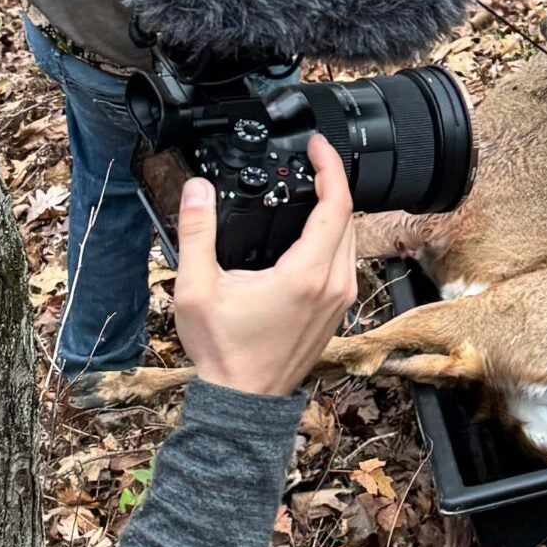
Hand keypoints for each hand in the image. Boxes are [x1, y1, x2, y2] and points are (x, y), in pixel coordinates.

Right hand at [171, 136, 358, 398]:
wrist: (243, 402)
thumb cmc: (223, 352)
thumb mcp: (196, 289)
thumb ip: (196, 234)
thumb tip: (197, 190)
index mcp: (306, 274)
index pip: (336, 204)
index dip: (331, 166)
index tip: (316, 145)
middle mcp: (333, 285)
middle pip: (348, 217)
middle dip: (333, 182)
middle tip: (311, 159)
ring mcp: (340, 300)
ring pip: (350, 240)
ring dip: (335, 210)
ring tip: (311, 188)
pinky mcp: (336, 311)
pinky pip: (346, 261)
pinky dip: (334, 236)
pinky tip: (311, 231)